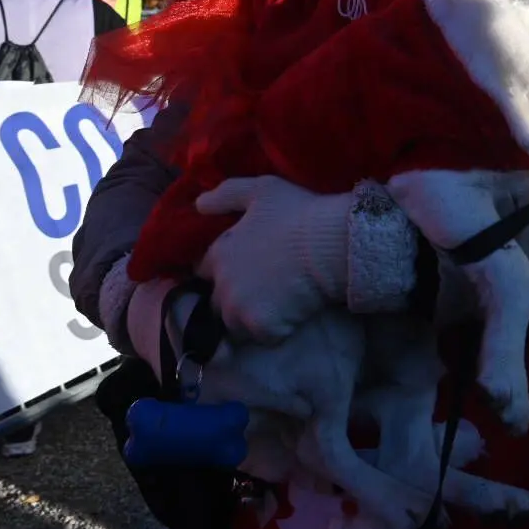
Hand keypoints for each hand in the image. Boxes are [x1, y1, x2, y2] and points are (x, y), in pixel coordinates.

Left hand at [194, 176, 355, 342]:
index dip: (221, 270)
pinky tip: (292, 315)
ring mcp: (241, 309)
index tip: (241, 269)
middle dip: (232, 299)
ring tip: (275, 307)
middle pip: (216, 303)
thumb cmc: (297, 213)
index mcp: (219, 254)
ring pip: (236, 325)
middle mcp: (223, 285)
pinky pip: (264, 338)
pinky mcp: (263, 327)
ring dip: (250, 319)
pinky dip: (276, 331)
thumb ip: (226, 194)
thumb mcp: (260, 190)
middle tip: (260, 292)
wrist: (330, 242)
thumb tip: (199, 204)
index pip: (203, 272)